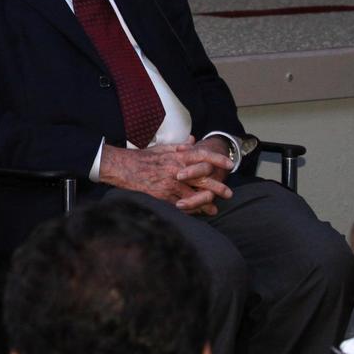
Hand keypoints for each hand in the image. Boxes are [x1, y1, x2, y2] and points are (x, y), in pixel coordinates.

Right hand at [98, 142, 233, 215]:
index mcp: (178, 156)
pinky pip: (181, 206)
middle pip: (203, 179)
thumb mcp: (163, 147)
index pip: (203, 155)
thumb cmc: (143, 157)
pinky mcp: (163, 197)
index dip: (218, 160)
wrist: (124, 168)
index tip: (230, 165)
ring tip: (214, 209)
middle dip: (218, 187)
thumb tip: (194, 140)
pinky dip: (190, 210)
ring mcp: (170, 184)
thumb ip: (181, 146)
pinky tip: (196, 214)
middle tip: (228, 193)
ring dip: (206, 204)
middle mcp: (177, 170)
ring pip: (194, 196)